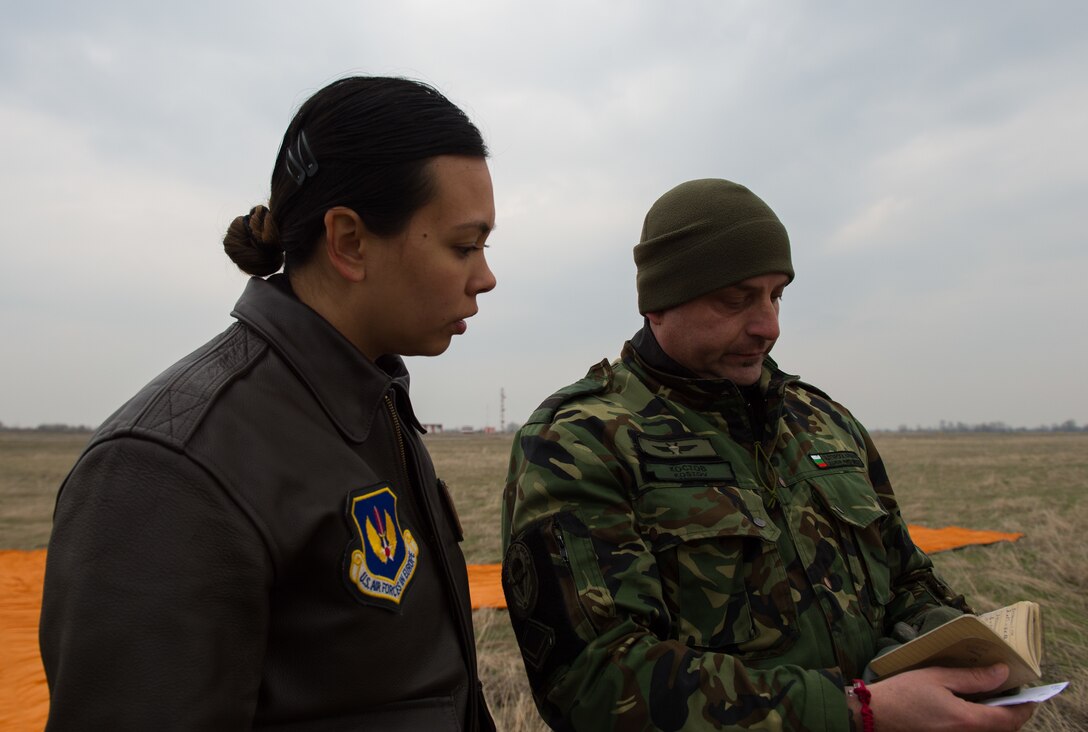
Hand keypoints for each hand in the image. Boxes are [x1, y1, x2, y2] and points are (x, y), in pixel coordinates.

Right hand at [855, 664, 1035, 731]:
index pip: (1010, 718)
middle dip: (1014, 714)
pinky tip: (972, 708)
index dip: (1025, 707)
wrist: (874, 716)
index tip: (1032, 695)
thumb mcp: (937, 677)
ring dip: (997, 719)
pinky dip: (981, 722)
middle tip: (1013, 694)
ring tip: (994, 698)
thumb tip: (1001, 673)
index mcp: (967, 720)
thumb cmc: (902, 693)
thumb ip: (972, 677)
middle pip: (1004, 729)